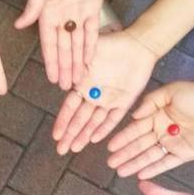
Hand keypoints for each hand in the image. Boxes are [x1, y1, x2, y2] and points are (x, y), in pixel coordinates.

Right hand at [15, 0, 107, 90]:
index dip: (51, 61)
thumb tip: (19, 26)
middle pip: (64, 48)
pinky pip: (92, 33)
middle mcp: (62, 17)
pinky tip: (91, 62)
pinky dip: (91, 47)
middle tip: (66, 87)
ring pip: (78, 44)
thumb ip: (33, 7)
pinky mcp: (92, 9)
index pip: (49, 43)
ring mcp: (78, 14)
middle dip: (65, 68)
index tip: (51, 77)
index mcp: (47, 13)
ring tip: (78, 80)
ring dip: (78, 62)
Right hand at [52, 30, 158, 154]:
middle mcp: (94, 95)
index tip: (55, 135)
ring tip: (75, 149)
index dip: (63, 121)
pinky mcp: (124, 102)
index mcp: (83, 84)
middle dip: (70, 134)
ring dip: (84, 135)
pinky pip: (114, 118)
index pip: (70, 107)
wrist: (138, 45)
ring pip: (94, 122)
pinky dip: (105, 129)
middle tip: (61, 150)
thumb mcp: (89, 51)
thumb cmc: (112, 44)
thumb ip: (76, 63)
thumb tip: (62, 74)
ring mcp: (109, 100)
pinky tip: (95, 140)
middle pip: (80, 119)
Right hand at [107, 80, 193, 178]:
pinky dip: (153, 170)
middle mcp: (163, 130)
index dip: (123, 138)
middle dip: (125, 154)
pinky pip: (165, 163)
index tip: (109, 146)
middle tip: (110, 163)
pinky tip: (140, 175)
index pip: (136, 128)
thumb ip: (150, 102)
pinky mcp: (184, 154)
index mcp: (158, 114)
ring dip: (134, 164)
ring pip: (149, 156)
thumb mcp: (171, 92)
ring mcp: (173, 143)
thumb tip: (133, 116)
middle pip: (140, 145)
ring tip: (119, 172)